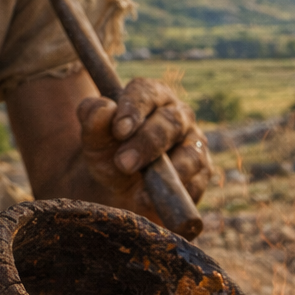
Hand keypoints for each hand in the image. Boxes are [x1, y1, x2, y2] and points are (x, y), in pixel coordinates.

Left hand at [76, 76, 212, 222]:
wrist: (121, 192)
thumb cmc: (109, 156)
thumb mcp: (94, 140)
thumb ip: (93, 119)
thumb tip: (104, 109)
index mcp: (151, 97)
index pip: (146, 93)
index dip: (134, 108)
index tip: (119, 130)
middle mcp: (177, 115)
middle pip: (170, 122)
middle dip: (147, 143)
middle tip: (123, 163)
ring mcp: (194, 143)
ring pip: (190, 154)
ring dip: (167, 173)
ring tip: (140, 192)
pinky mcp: (202, 172)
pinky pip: (197, 182)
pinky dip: (177, 194)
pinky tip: (155, 201)